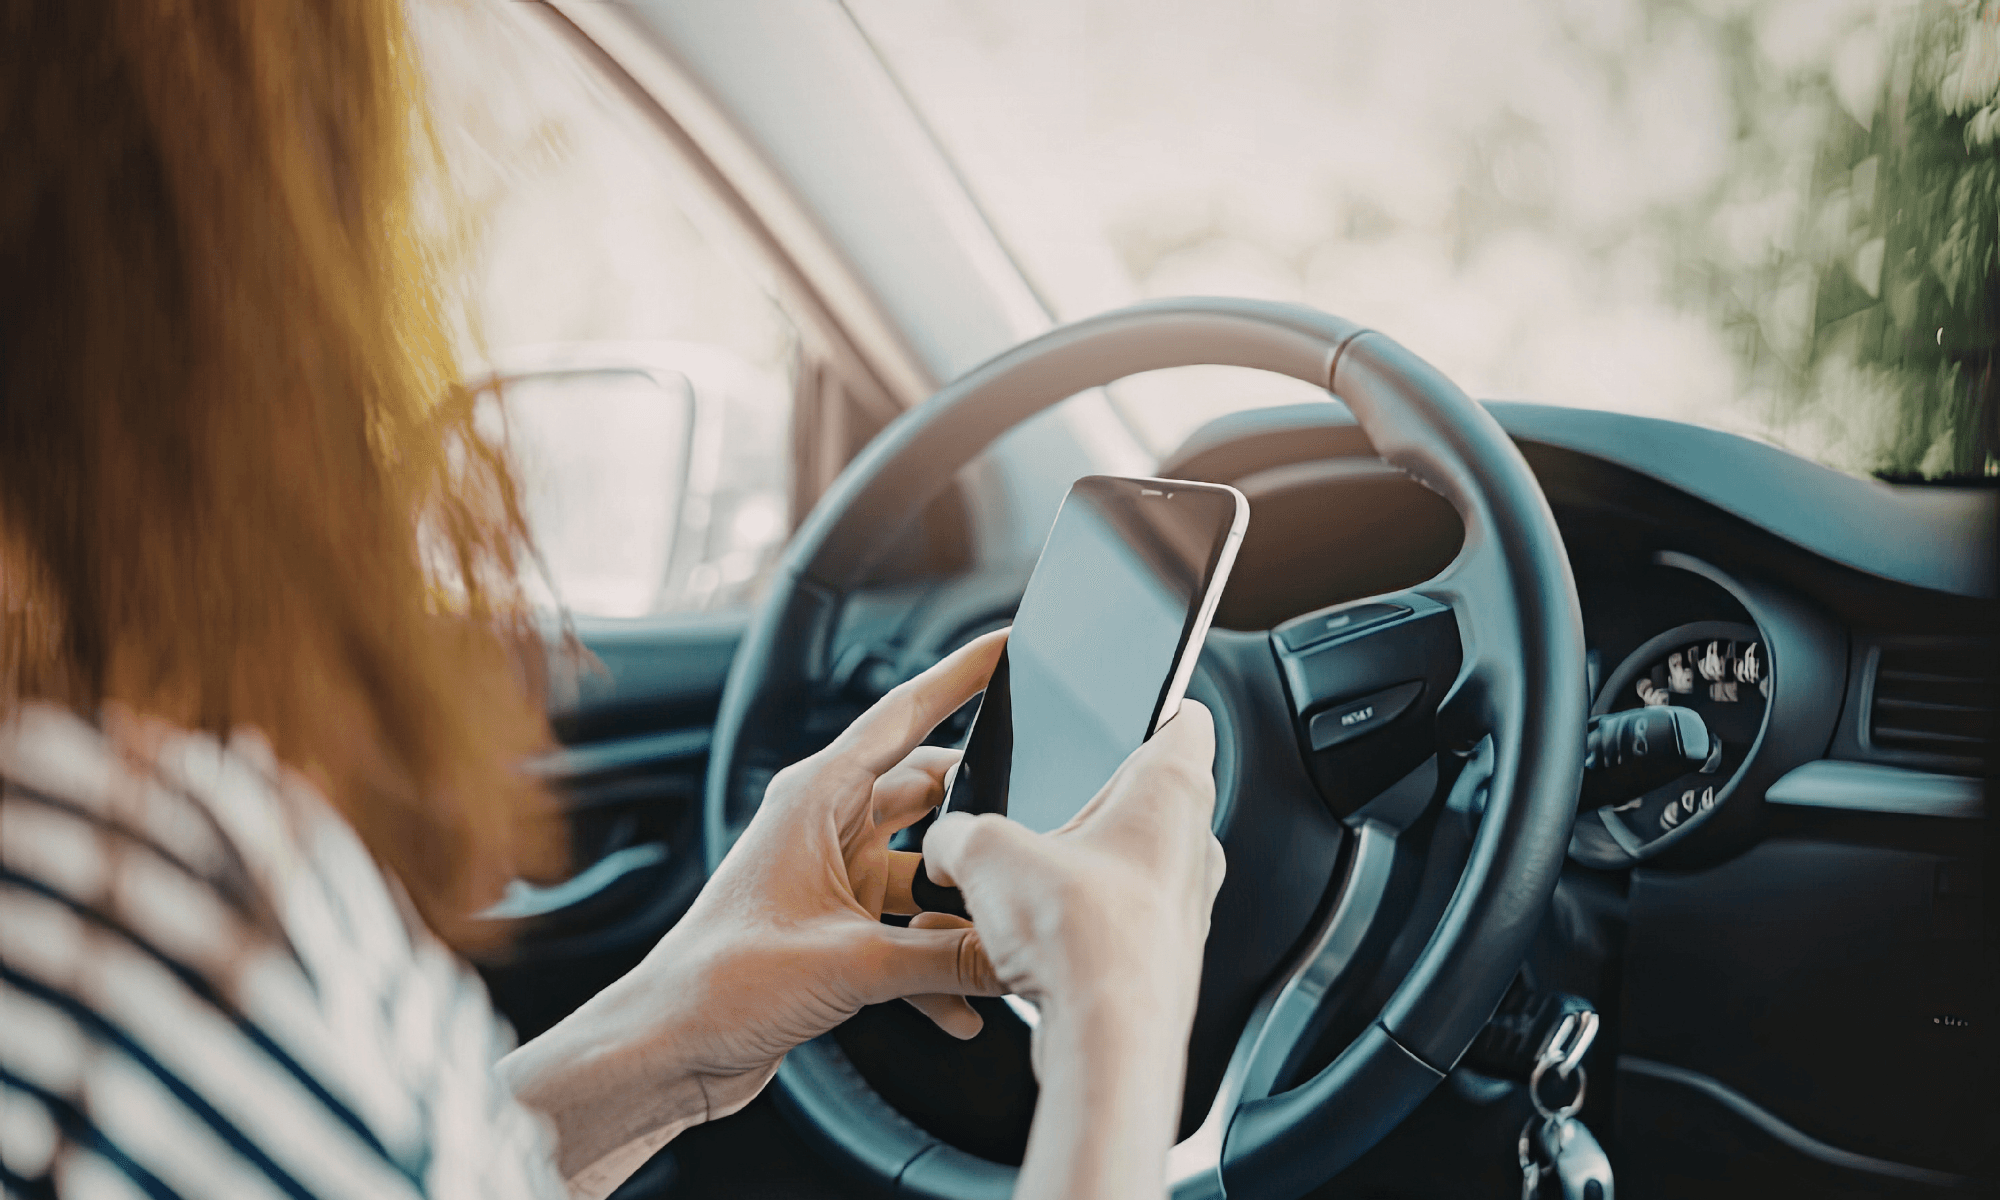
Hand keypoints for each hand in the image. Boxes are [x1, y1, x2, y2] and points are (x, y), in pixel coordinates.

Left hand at [631, 630, 1012, 1096]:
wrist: (668, 1051)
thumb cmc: (720, 985)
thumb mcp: (852, 965)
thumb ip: (946, 956)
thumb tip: (1017, 950)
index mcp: (815, 797)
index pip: (903, 714)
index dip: (960, 676)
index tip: (1006, 644)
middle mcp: (824, 826)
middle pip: (929, 796)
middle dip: (981, 818)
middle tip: (1036, 831)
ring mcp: (831, 878)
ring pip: (924, 871)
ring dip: (960, 908)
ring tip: (1006, 933)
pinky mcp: (835, 930)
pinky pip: (907, 931)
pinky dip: (935, 965)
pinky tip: (965, 1008)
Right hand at [921, 699, 1224, 1199]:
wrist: (1108, 1042)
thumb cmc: (1084, 940)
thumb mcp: (986, 856)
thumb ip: (958, 832)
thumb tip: (946, 842)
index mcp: (1172, 789)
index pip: (1185, 716)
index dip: (1151, 698)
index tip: (1123, 698)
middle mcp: (1192, 845)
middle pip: (1143, 795)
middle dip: (1086, 797)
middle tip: (1038, 800)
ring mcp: (1182, 906)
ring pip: (1127, 863)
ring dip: (1077, 865)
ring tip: (1019, 878)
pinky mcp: (1160, 957)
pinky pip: (1114, 920)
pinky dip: (1076, 922)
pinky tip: (1029, 937)